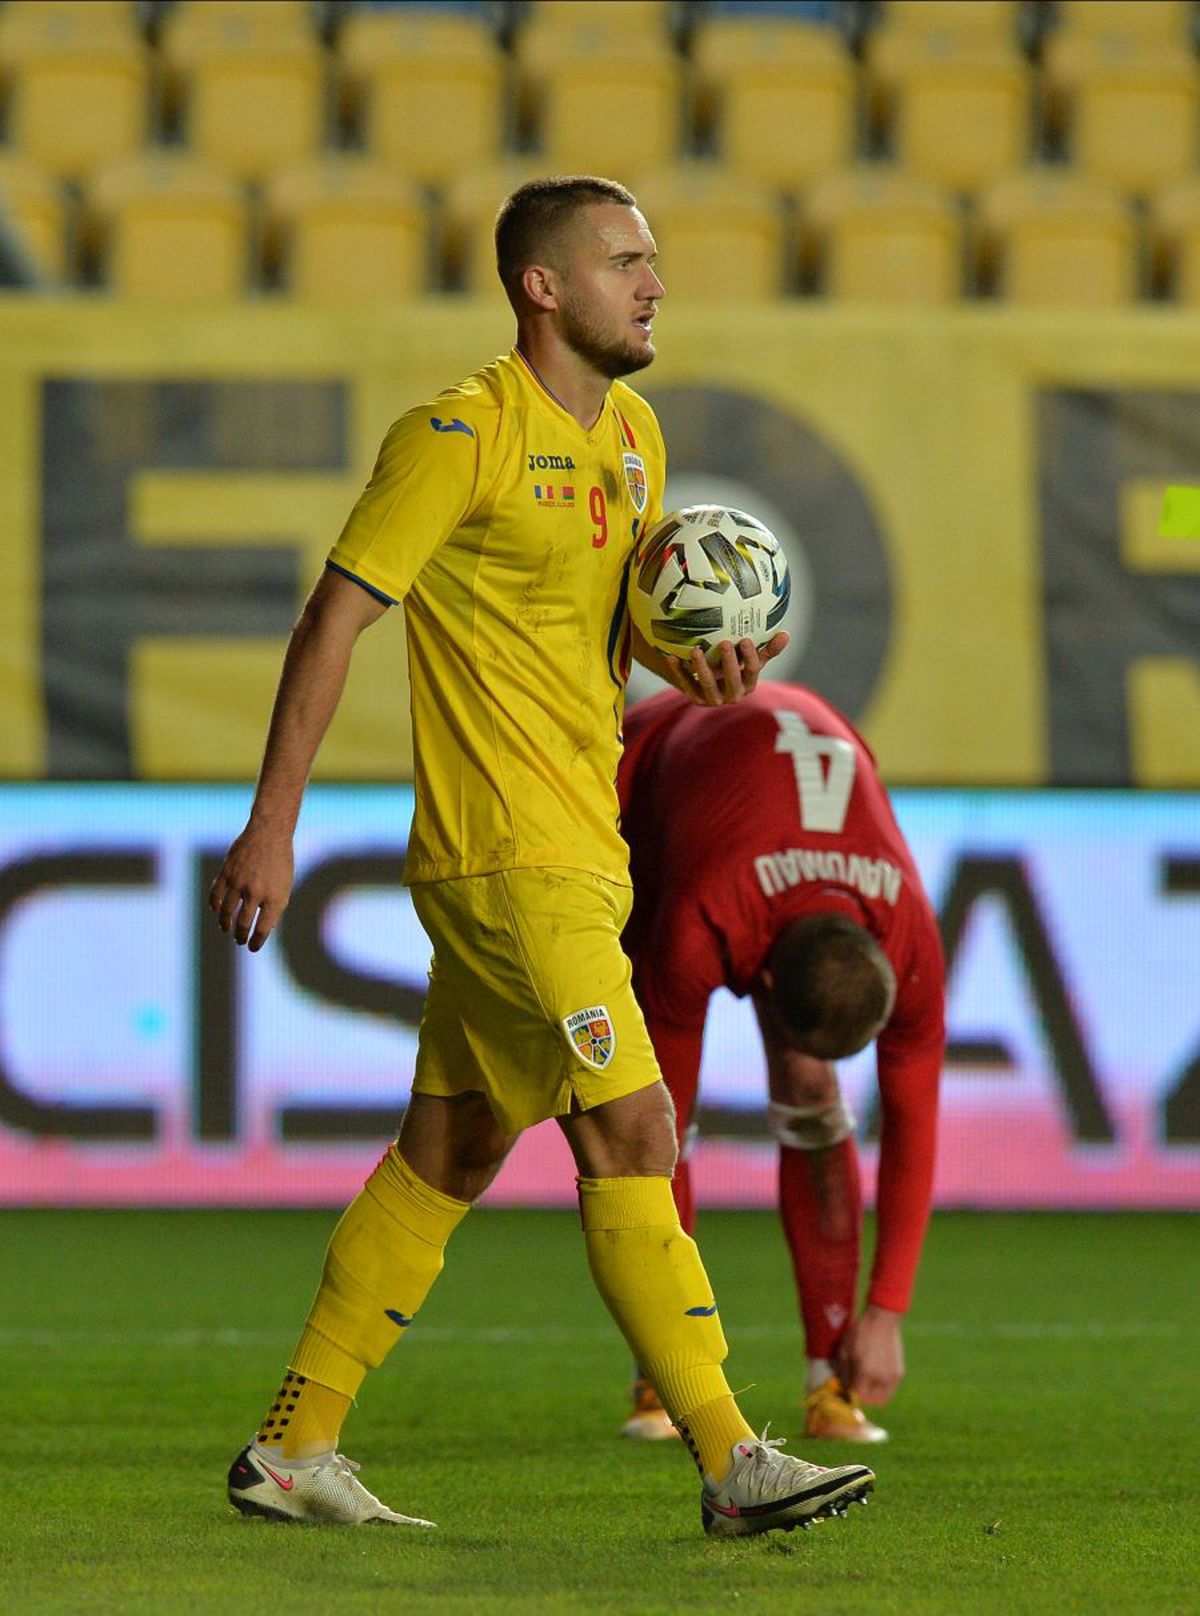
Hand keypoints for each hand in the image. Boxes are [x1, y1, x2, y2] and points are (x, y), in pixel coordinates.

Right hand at [208, 823, 293, 951]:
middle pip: (242, 923)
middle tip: (238, 940)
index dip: (256, 942)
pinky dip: (215, 905)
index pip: (263, 929)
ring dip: (225, 923)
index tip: (252, 947)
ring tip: (226, 928)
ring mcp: (239, 882)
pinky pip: (216, 894)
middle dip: (240, 935)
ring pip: (226, 912)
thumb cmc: (280, 862)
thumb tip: (266, 929)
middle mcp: (256, 892)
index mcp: (275, 898)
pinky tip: (216, 910)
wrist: (269, 833)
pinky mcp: (227, 872)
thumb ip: (275, 907)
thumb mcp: (285, 886)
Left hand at [664, 630, 789, 706]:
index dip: (750, 657)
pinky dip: (678, 671)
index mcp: (748, 685)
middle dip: (729, 663)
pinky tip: (671, 656)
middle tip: (724, 642)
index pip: (752, 671)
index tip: (745, 639)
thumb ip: (768, 649)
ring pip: (707, 685)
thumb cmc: (736, 667)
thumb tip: (787, 634)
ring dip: (701, 668)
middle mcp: (732, 695)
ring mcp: (713, 699)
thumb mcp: (752, 660)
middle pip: (732, 679)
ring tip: (696, 650)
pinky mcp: (695, 698)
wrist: (711, 685)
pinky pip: (686, 684)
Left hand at [835, 1304, 904, 1405]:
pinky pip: (890, 1388)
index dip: (852, 1394)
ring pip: (883, 1397)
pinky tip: (876, 1375)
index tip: (848, 1388)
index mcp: (866, 1372)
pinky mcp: (899, 1373)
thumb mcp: (845, 1350)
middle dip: (864, 1396)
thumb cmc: (860, 1333)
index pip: (859, 1396)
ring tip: (867, 1382)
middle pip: (873, 1401)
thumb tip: (844, 1387)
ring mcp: (893, 1377)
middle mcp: (881, 1378)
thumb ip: (843, 1372)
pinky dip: (883, 1387)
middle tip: (857, 1387)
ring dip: (875, 1394)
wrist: (882, 1320)